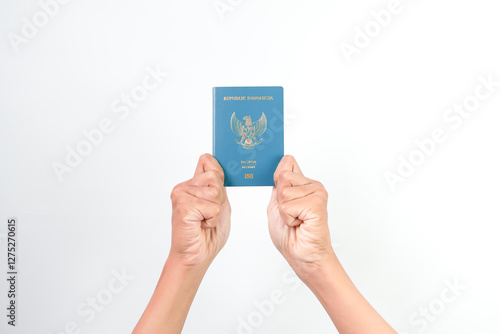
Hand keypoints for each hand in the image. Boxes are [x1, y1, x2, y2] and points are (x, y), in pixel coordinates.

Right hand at [170, 153, 230, 268]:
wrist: (197, 255)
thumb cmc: (208, 233)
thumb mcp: (220, 203)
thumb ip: (218, 184)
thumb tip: (212, 162)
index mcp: (193, 184)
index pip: (207, 161)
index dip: (217, 173)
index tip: (216, 193)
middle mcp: (184, 186)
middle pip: (215, 176)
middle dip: (219, 198)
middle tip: (208, 213)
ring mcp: (181, 194)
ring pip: (215, 191)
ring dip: (215, 210)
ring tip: (204, 220)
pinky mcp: (182, 205)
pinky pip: (212, 206)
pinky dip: (211, 219)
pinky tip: (200, 225)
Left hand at [267, 155, 332, 279]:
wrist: (302, 255)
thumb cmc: (291, 235)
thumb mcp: (276, 205)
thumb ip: (277, 186)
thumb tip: (278, 168)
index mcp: (303, 184)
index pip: (287, 162)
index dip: (277, 177)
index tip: (280, 195)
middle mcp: (312, 185)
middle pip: (282, 176)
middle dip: (279, 199)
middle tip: (290, 214)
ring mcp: (317, 192)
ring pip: (284, 192)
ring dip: (284, 211)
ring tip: (296, 220)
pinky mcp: (317, 203)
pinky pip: (288, 205)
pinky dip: (289, 218)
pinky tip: (300, 223)